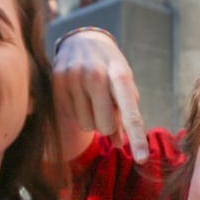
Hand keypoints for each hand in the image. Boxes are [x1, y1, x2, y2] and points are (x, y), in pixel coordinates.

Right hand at [52, 28, 148, 162]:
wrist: (82, 40)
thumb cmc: (110, 68)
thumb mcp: (124, 83)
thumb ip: (126, 113)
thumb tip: (120, 144)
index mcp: (120, 75)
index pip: (131, 113)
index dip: (137, 138)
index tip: (142, 159)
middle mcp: (96, 74)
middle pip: (105, 126)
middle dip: (108, 125)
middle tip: (106, 108)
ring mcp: (74, 77)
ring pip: (87, 125)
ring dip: (91, 118)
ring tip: (91, 98)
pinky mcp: (57, 81)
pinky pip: (70, 116)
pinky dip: (77, 112)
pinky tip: (78, 94)